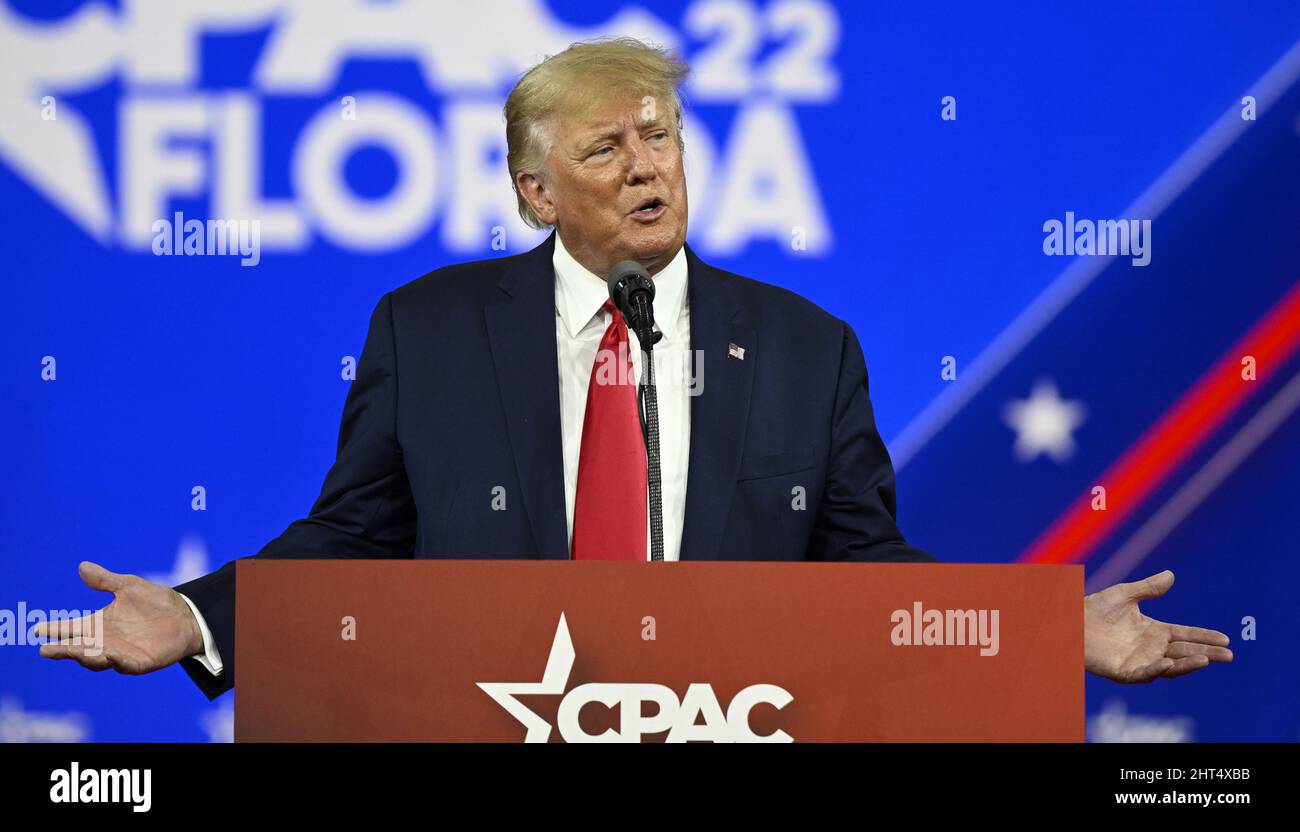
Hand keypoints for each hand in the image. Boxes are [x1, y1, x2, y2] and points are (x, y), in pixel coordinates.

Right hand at [35, 561, 204, 674]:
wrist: (186, 615)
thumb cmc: (156, 601)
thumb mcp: (129, 586)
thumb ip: (105, 581)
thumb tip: (82, 566)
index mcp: (99, 624)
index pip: (71, 628)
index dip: (55, 630)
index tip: (38, 629)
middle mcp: (105, 642)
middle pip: (79, 648)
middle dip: (64, 650)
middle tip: (48, 650)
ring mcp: (121, 654)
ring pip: (97, 660)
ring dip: (86, 656)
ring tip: (74, 650)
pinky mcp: (140, 662)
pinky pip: (125, 665)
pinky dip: (117, 662)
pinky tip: (110, 656)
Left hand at [1084, 570, 1231, 682]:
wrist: (1069, 621)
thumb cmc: (1094, 608)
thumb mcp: (1125, 595)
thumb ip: (1148, 588)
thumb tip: (1171, 575)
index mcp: (1153, 631)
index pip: (1185, 635)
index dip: (1205, 637)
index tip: (1226, 638)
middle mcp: (1150, 648)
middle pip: (1184, 652)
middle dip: (1207, 654)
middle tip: (1228, 655)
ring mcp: (1139, 661)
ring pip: (1169, 666)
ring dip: (1188, 664)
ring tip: (1205, 659)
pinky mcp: (1124, 672)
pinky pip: (1144, 673)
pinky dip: (1156, 669)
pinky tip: (1169, 662)